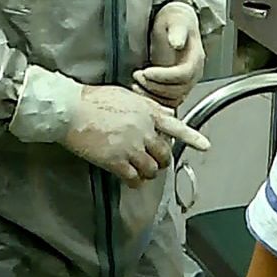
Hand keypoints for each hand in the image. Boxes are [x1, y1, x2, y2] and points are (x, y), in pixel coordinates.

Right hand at [63, 84, 210, 187]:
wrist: (71, 110)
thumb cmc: (94, 100)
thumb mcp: (126, 96)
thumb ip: (148, 107)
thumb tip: (164, 113)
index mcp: (147, 112)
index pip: (175, 125)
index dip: (192, 137)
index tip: (205, 146)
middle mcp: (143, 130)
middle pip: (164, 154)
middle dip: (161, 160)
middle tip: (153, 161)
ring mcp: (131, 147)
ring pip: (151, 169)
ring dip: (147, 172)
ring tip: (138, 169)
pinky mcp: (117, 161)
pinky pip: (134, 178)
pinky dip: (134, 181)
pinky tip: (129, 178)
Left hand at [134, 2, 205, 107]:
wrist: (175, 25)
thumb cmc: (175, 22)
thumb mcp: (176, 20)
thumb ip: (177, 31)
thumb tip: (177, 42)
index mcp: (195, 58)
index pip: (183, 74)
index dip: (165, 76)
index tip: (146, 71)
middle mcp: (192, 73)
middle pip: (178, 90)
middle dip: (155, 86)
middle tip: (137, 76)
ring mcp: (184, 82)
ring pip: (172, 99)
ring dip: (152, 95)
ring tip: (136, 84)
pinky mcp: (174, 87)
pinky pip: (167, 101)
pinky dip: (153, 100)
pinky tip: (140, 90)